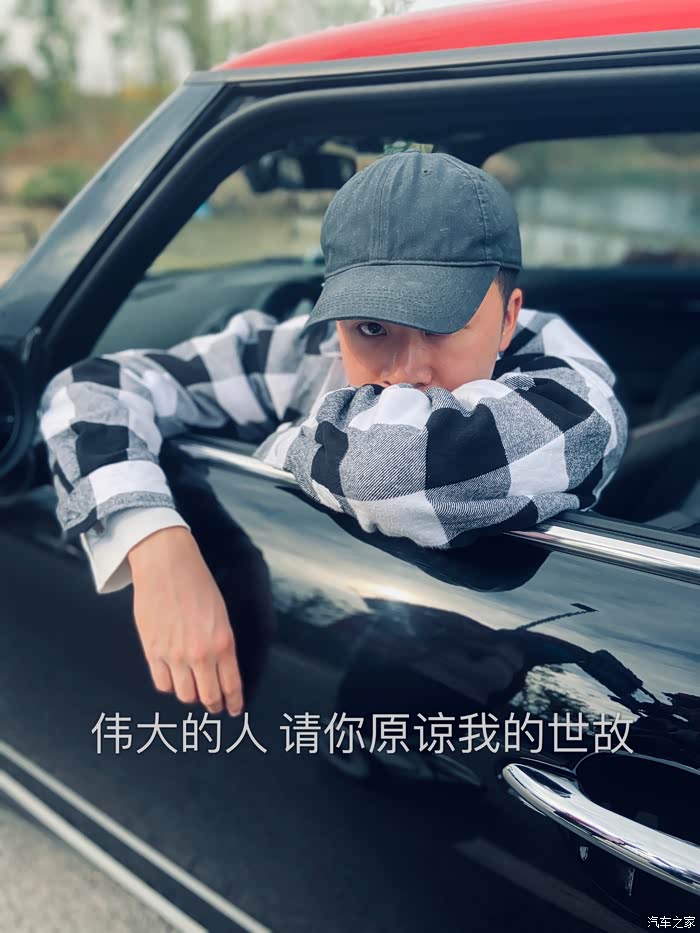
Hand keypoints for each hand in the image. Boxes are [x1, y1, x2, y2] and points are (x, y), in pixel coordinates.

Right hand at [127, 526, 242, 716]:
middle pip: (208, 696)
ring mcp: (174, 655)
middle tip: (214, 705)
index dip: (233, 703)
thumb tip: (219, 670)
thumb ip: (221, 645)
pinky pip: (162, 683)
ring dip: (191, 695)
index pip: (231, 686)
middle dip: (213, 704)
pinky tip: (174, 677)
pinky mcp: (152, 651)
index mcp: (223, 642)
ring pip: (184, 695)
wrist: (166, 565)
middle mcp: (200, 654)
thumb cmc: (197, 584)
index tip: (233, 710)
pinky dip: (169, 684)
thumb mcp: (221, 615)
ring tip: (193, 689)